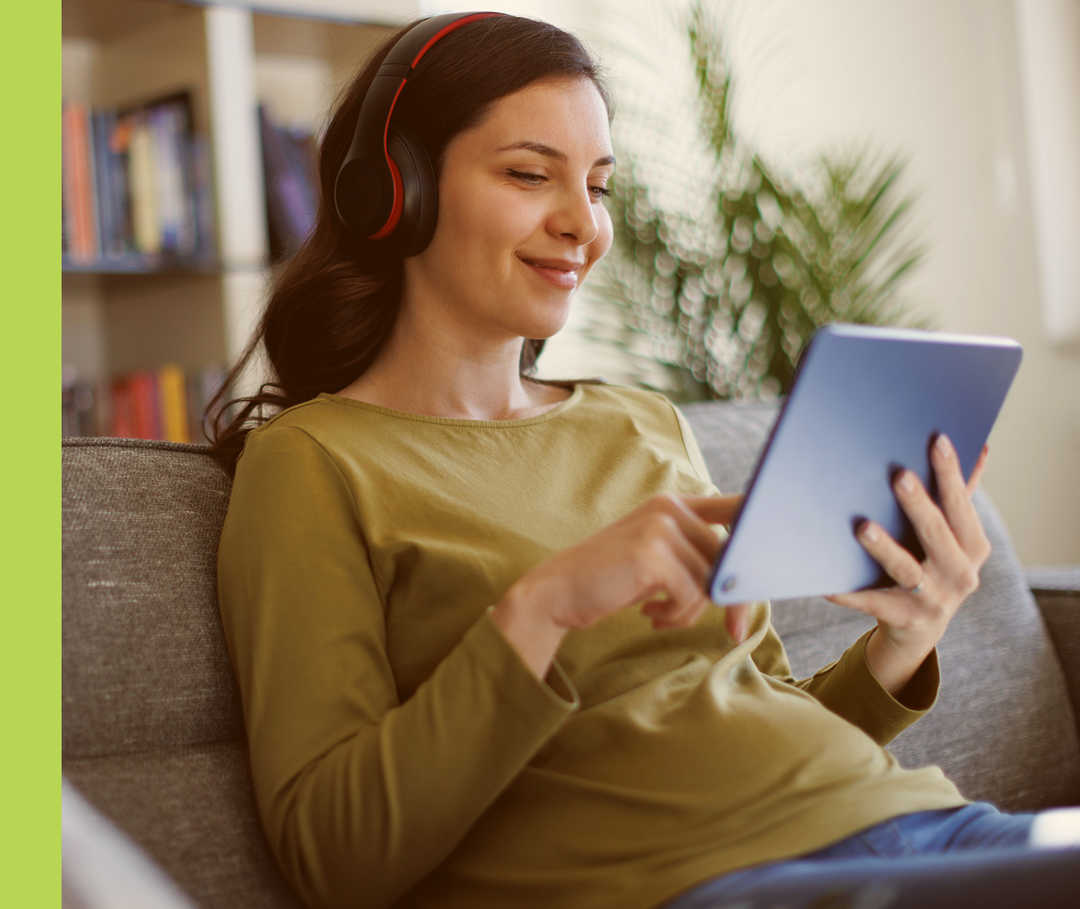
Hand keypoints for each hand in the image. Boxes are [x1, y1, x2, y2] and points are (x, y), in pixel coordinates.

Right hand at [493, 493, 748, 676]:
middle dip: (733, 599)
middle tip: (734, 630)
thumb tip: (751, 579)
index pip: (738, 509)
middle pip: (730, 556)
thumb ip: (697, 556)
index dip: (763, 533)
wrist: (558, 592)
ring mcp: (660, 527)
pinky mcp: (652, 553)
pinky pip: (691, 595)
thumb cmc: (611, 580)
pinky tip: (648, 615)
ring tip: (659, 614)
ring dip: (690, 610)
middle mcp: (670, 507)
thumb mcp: (657, 558)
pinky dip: (675, 615)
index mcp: (674, 503)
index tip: (785, 562)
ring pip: (710, 581)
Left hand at [826, 435, 990, 675]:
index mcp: (973, 547)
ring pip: (906, 570)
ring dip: (885, 548)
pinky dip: (849, 592)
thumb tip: (980, 447)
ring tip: (863, 527)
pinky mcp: (900, 617)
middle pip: (937, 535)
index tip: (938, 441)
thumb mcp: (954, 535)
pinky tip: (828, 580)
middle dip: (919, 506)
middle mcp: (959, 575)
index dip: (952, 474)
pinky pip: (870, 601)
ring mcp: (930, 599)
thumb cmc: (934, 564)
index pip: (962, 506)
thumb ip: (962, 494)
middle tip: (900, 476)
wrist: (920, 626)